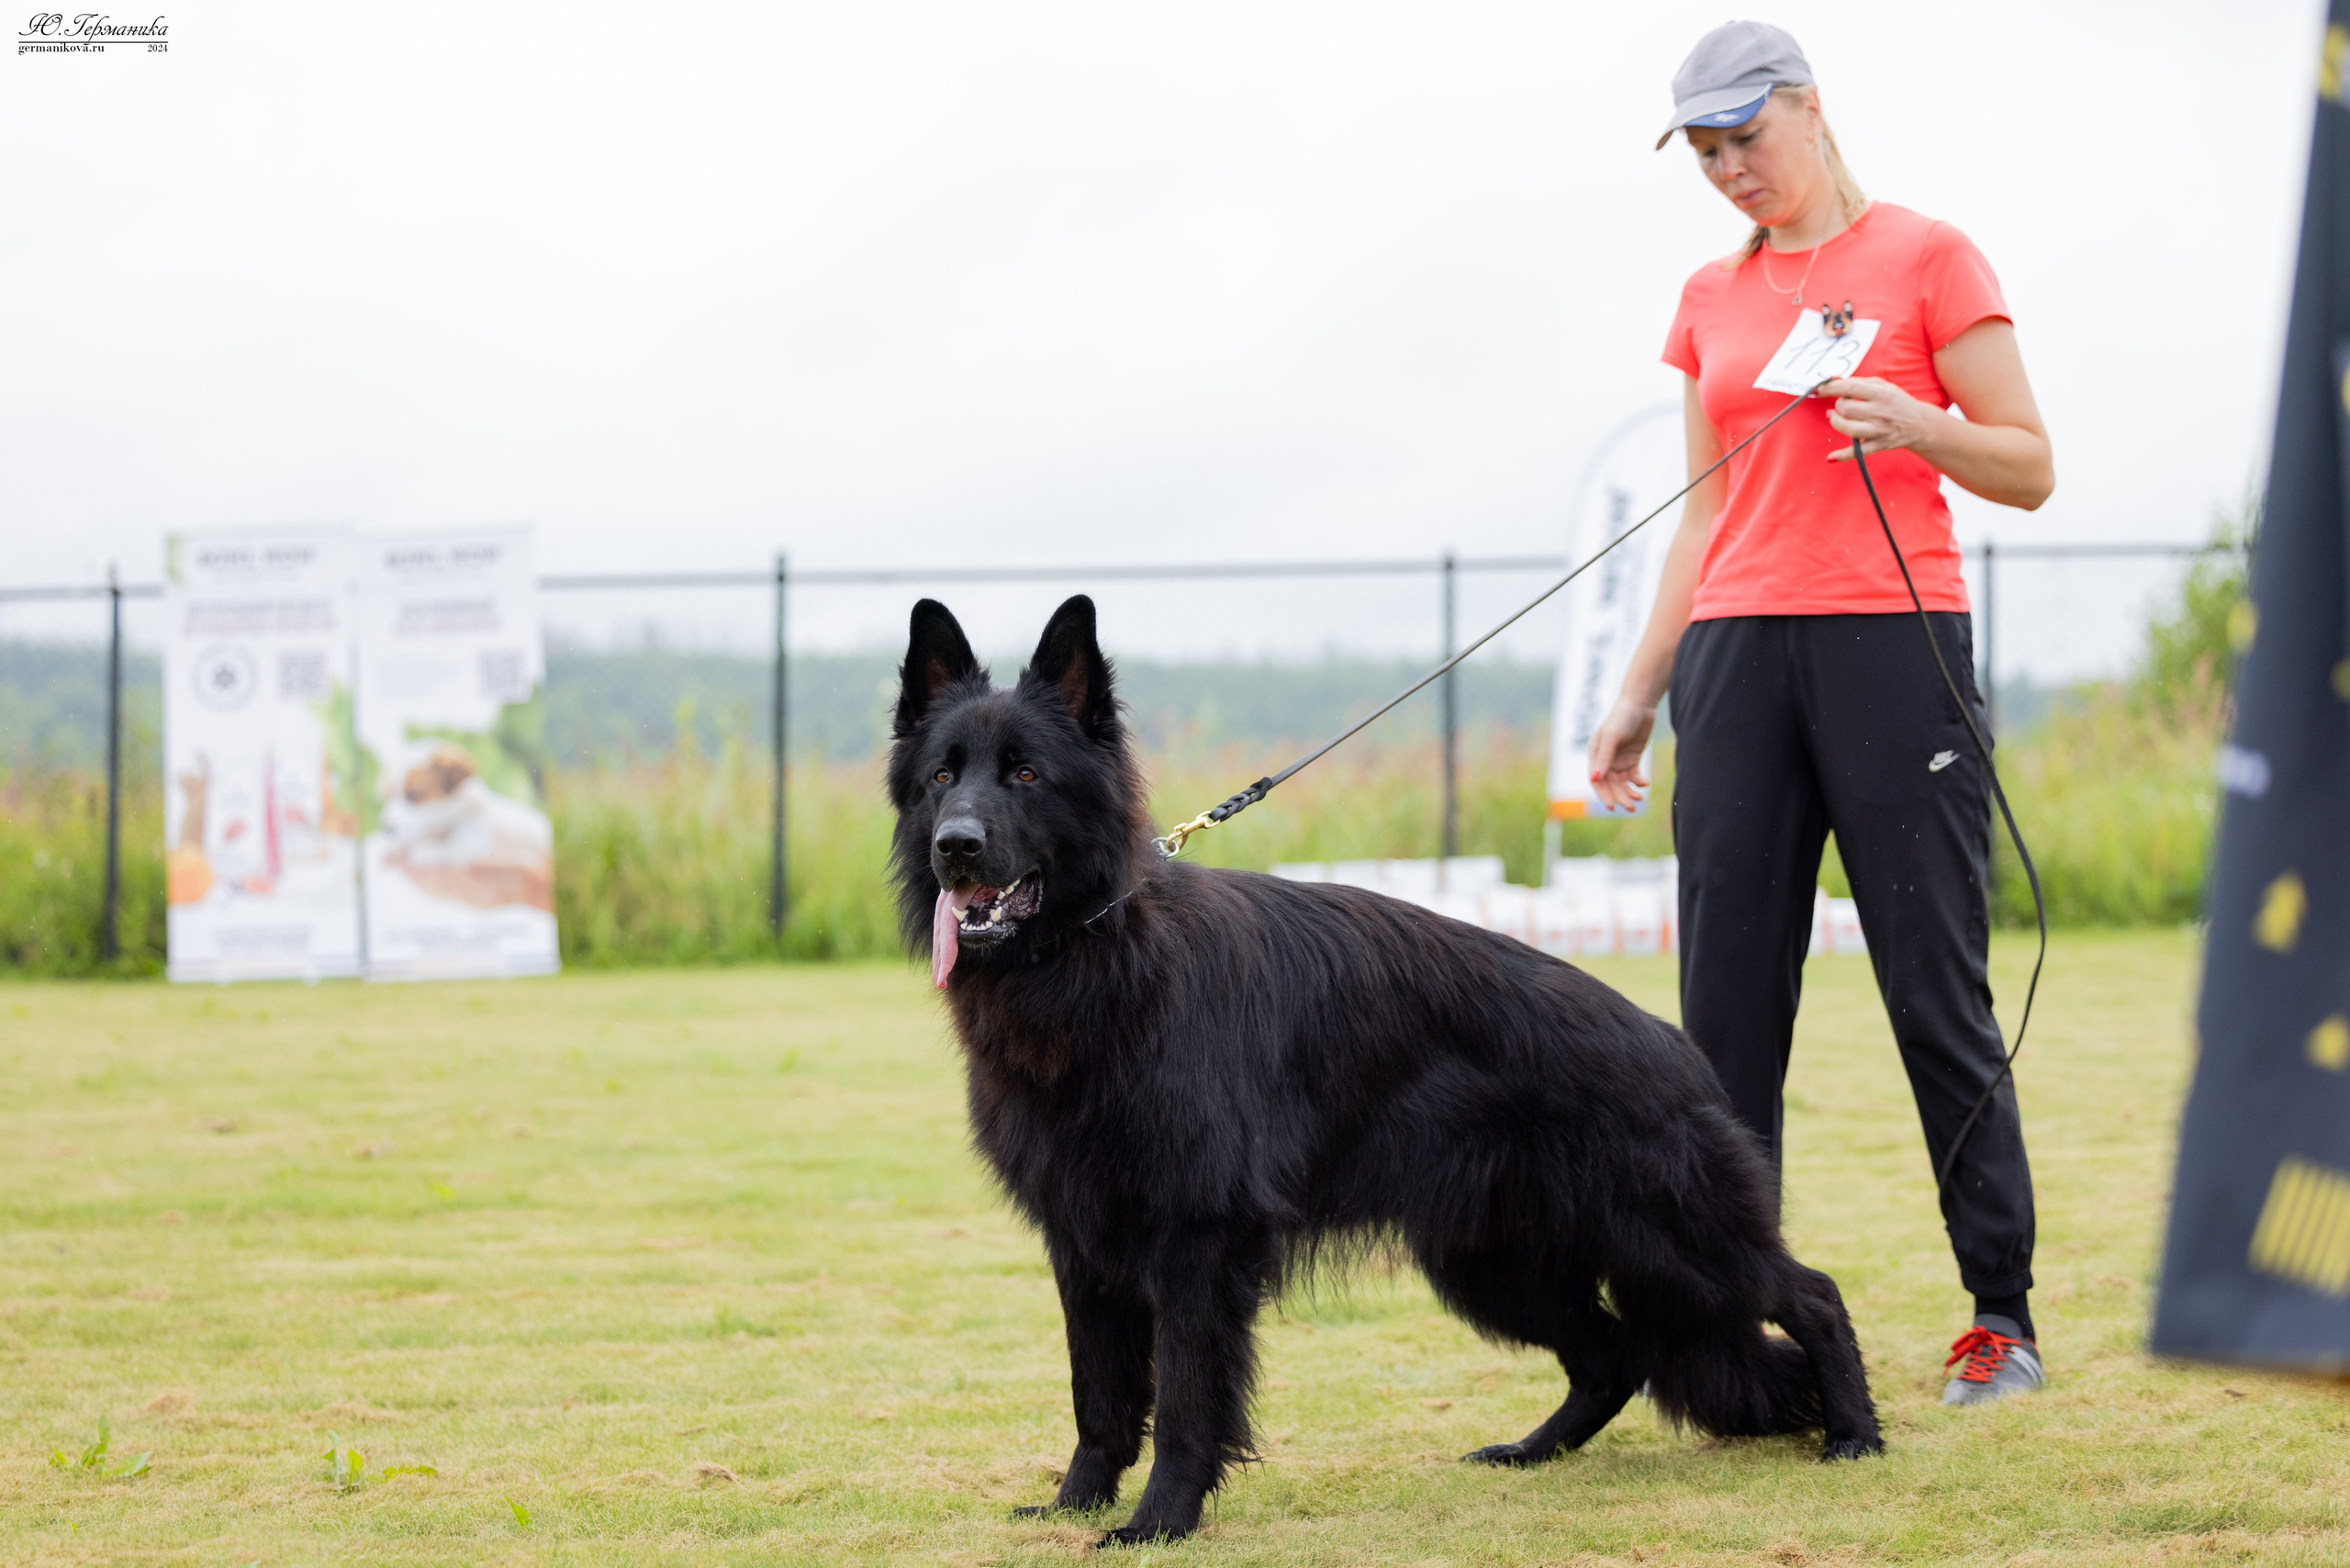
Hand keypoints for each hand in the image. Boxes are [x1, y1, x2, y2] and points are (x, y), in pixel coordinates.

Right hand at [1585, 697, 1656, 811]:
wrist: (1640, 704)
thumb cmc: (1621, 718)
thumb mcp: (1611, 738)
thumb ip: (1604, 759)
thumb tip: (1594, 779)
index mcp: (1595, 755)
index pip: (1596, 780)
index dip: (1603, 795)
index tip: (1612, 807)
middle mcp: (1606, 760)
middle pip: (1611, 785)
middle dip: (1620, 797)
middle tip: (1631, 808)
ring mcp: (1619, 760)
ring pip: (1622, 783)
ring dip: (1629, 792)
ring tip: (1639, 799)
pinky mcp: (1632, 758)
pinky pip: (1634, 775)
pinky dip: (1638, 782)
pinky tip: (1645, 784)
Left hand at [1818, 376, 1940, 461]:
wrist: (1919, 424)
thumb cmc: (1896, 402)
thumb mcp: (1884, 386)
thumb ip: (1859, 382)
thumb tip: (1833, 382)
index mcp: (1881, 394)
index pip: (1851, 388)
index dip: (1831, 388)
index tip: (1818, 389)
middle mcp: (1880, 412)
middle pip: (1846, 409)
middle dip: (1838, 406)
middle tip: (1842, 404)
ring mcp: (1879, 430)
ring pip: (1848, 428)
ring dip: (1836, 422)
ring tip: (1835, 417)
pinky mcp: (1878, 445)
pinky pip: (1857, 452)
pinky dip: (1842, 456)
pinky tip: (1830, 457)